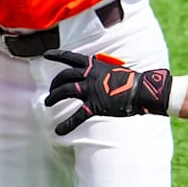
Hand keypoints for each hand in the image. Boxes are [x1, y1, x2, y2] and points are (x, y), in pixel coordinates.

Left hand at [43, 50, 171, 135]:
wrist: (141, 90)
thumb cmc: (131, 80)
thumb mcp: (112, 69)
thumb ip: (100, 71)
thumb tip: (94, 73)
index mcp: (94, 65)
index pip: (70, 57)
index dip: (57, 55)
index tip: (46, 55)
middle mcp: (89, 75)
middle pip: (64, 77)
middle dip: (54, 84)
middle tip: (51, 92)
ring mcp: (91, 90)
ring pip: (65, 92)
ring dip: (53, 97)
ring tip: (47, 104)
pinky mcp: (95, 105)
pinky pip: (77, 116)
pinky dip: (66, 124)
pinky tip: (58, 130)